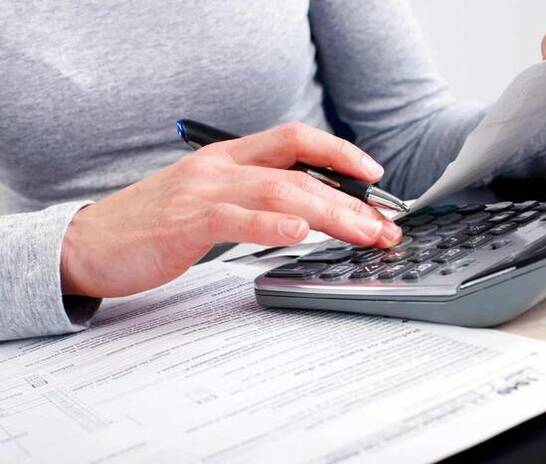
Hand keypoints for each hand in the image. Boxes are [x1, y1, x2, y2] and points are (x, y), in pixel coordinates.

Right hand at [60, 123, 402, 297]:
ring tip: (363, 233)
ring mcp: (202, 193)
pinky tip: (301, 235)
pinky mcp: (184, 224)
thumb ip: (252, 197)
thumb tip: (305, 212)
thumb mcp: (209, 198)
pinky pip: (235, 220)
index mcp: (228, 158)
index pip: (294, 140)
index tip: (373, 175)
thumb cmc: (153, 223)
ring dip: (329, 214)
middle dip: (349, 199)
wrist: (89, 243)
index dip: (339, 152)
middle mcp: (220, 168)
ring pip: (279, 194)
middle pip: (298, 173)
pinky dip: (272, 227)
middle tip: (383, 225)